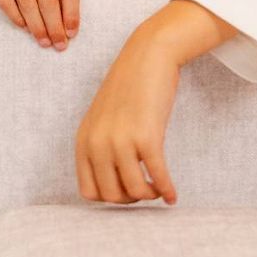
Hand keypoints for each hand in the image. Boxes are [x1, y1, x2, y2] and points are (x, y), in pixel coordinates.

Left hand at [75, 0, 236, 206]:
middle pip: (111, 196)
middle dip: (131, 200)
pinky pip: (157, 177)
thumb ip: (102, 148)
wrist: (148, 56)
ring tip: (158, 190)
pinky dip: (167, 190)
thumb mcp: (103, 119)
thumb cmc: (130, 88)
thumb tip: (116, 188)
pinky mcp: (146, 136)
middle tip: (146, 189)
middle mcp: (97, 143)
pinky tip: (173, 195)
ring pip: (134, 191)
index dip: (110, 198)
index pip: (89, 192)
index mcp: (83, 140)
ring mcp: (120, 140)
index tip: (126, 190)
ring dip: (149, 196)